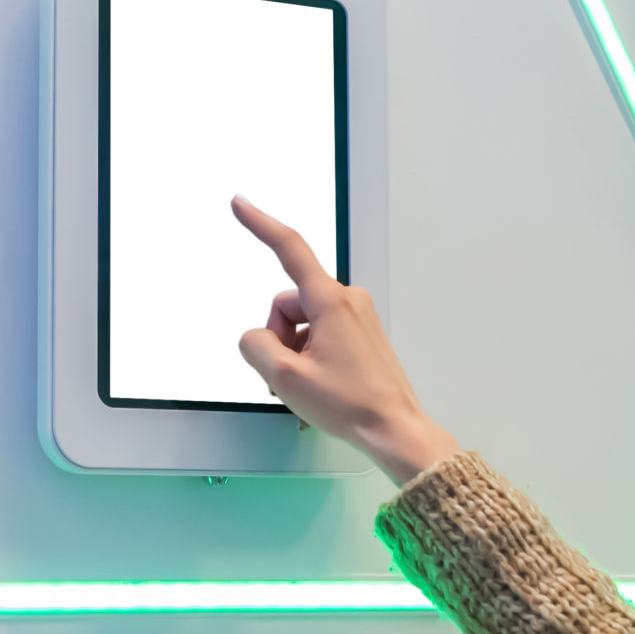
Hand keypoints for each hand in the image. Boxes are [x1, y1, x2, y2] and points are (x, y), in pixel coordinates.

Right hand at [231, 196, 458, 486]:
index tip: (241, 204)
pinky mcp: (361, 332)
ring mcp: (357, 316)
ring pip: (302, 321)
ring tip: (309, 383)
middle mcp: (347, 300)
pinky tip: (321, 381)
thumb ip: (256, 346)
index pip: (289, 248)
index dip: (260, 224)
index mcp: (330, 302)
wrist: (394, 429)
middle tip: (290, 375)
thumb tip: (255, 338)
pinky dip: (310, 353)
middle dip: (279, 337)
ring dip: (294, 349)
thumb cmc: (351, 405)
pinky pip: (319, 331)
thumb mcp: (285, 377)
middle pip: (287, 304)